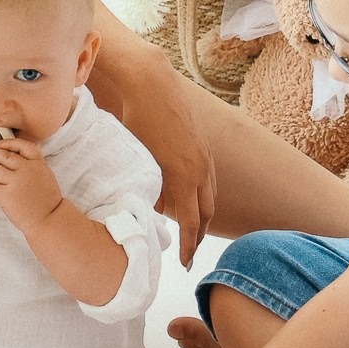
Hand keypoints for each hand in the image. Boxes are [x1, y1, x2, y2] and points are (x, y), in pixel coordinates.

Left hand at [0, 137, 64, 231]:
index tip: (0, 144)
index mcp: (38, 163)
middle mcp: (27, 169)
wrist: (50, 219)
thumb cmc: (46, 200)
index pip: (22, 145)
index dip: (8, 143)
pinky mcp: (6, 195)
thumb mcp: (45, 174)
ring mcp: (16, 182)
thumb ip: (32, 164)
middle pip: (4, 155)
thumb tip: (15, 154)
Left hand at [95, 57, 213, 265]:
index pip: (190, 222)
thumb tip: (158, 210)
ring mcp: (205, 157)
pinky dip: (202, 196)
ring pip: (210, 197)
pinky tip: (191, 201)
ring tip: (192, 234)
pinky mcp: (204, 148)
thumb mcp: (139, 159)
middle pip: (206, 214)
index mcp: (183, 176)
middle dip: (197, 237)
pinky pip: (209, 181)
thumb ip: (150, 188)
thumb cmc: (138, 120)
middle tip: (188, 256)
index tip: (183, 263)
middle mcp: (200, 169)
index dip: (187, 245)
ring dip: (202, 218)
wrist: (153, 84)